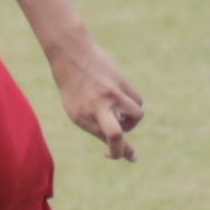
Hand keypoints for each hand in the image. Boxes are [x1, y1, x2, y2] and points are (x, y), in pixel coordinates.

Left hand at [51, 39, 144, 160]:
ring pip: (137, 115)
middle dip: (124, 148)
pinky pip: (136, 101)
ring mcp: (112, 92)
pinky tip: (122, 104)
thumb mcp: (76, 111)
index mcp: (82, 115)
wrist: (72, 55)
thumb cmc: (73, 88)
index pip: (107, 139)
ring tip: (120, 117)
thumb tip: (117, 147)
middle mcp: (98, 105)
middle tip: (130, 154)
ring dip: (132, 122)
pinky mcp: (121, 81)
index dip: (115, 152)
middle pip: (116, 133)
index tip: (111, 153)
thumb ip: (96, 127)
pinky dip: (132, 107)